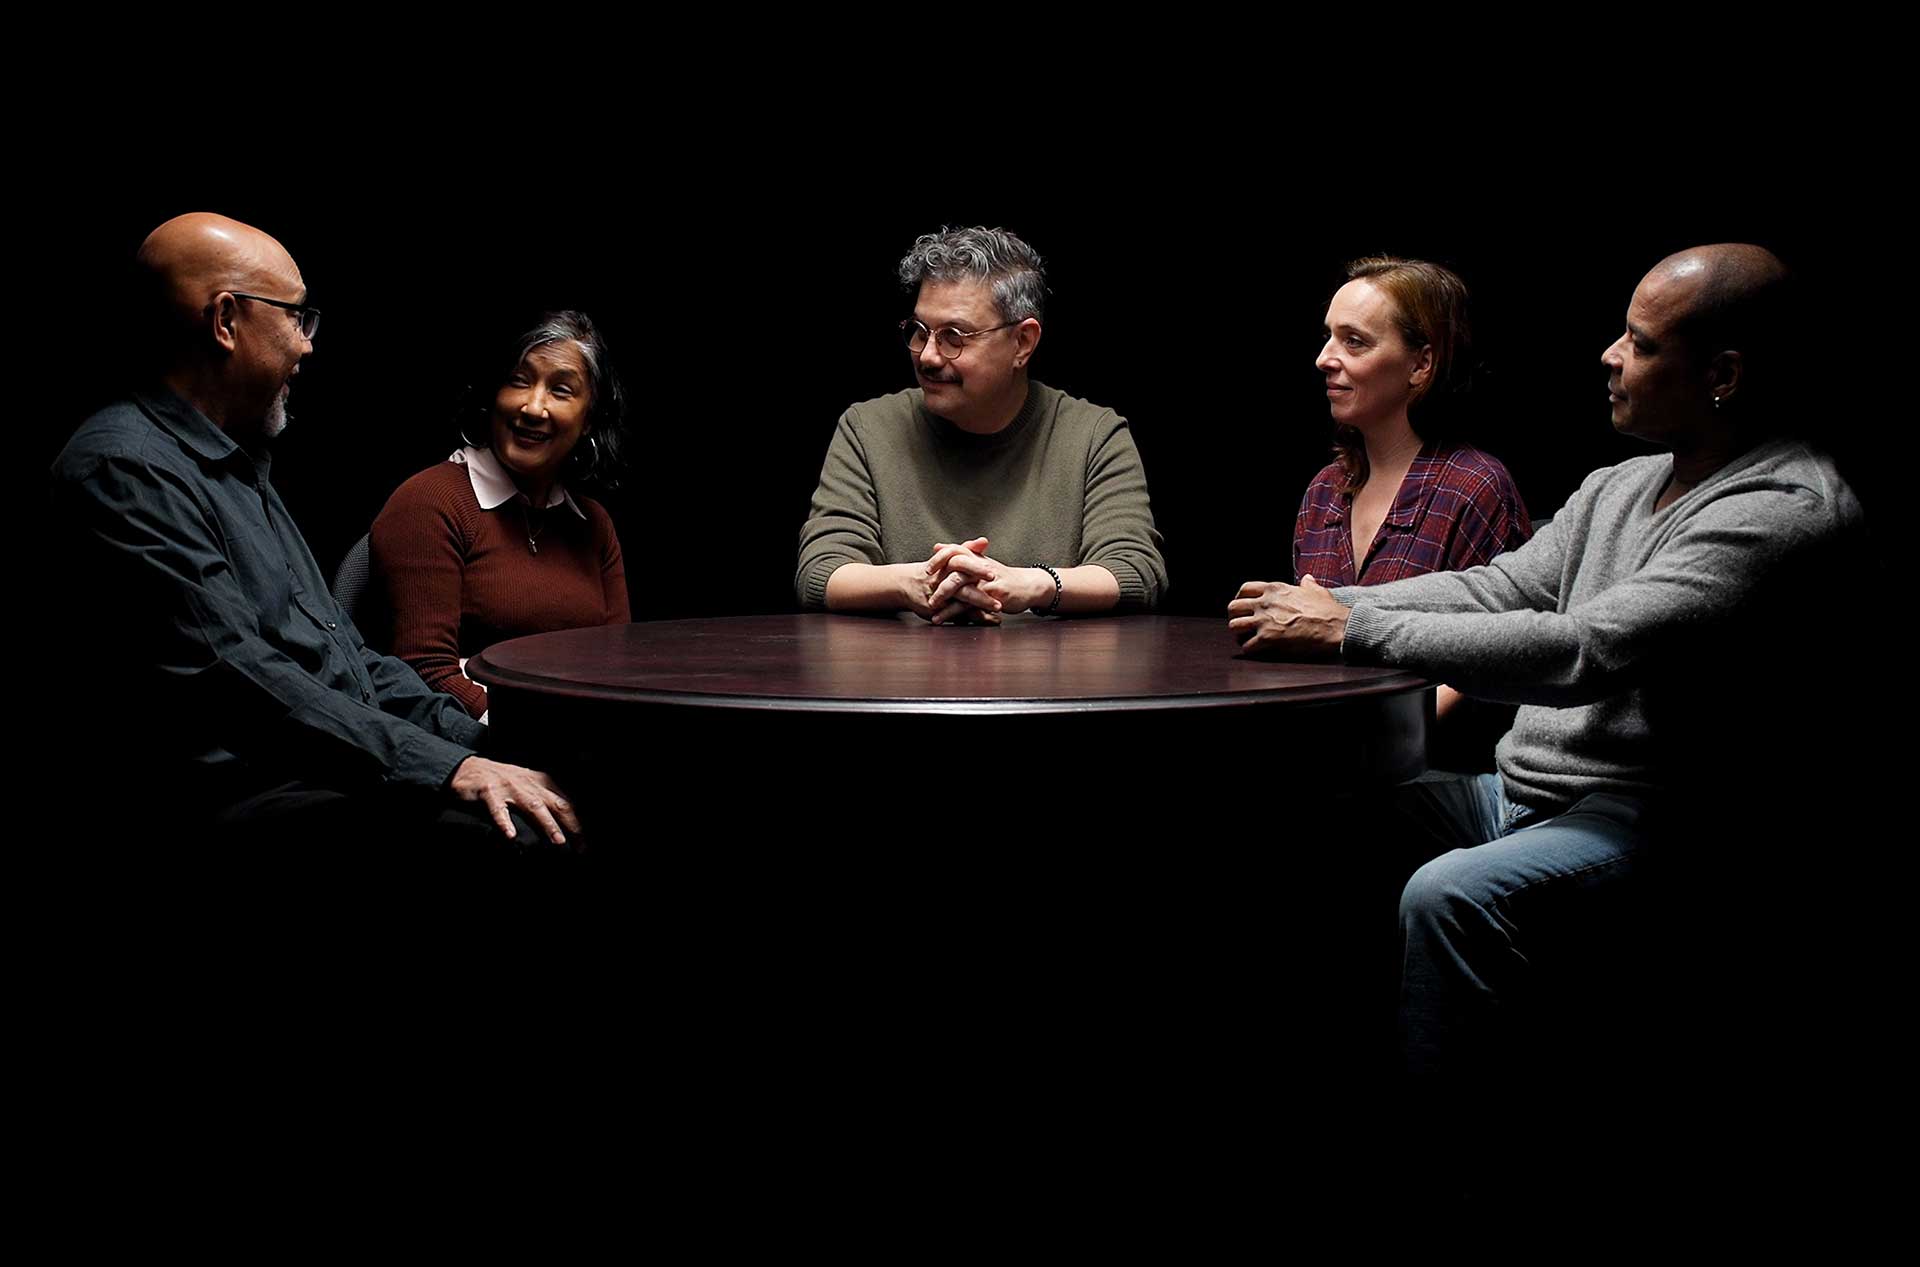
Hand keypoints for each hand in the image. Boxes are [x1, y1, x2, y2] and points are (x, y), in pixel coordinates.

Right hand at [449, 757, 582, 848]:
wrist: (468, 768)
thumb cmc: (502, 781)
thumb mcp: (528, 784)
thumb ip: (545, 799)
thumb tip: (567, 820)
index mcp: (541, 782)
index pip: (566, 803)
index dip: (578, 822)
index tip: (585, 843)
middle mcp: (528, 784)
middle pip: (555, 804)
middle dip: (571, 825)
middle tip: (581, 845)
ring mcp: (509, 788)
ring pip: (532, 806)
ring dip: (547, 823)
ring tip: (558, 840)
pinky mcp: (488, 792)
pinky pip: (497, 808)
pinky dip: (504, 822)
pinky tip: (511, 835)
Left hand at [923, 537, 1052, 623]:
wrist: (1029, 586)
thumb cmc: (1003, 577)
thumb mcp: (982, 563)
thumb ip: (960, 556)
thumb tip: (938, 546)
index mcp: (976, 558)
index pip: (954, 551)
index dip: (939, 559)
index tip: (926, 569)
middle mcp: (980, 567)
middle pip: (955, 569)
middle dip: (938, 581)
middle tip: (926, 590)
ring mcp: (986, 581)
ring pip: (960, 587)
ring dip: (944, 598)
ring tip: (930, 607)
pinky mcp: (992, 595)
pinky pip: (969, 604)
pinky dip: (954, 612)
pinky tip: (942, 618)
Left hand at [1227, 574, 1348, 656]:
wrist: (1336, 626)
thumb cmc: (1328, 610)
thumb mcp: (1316, 591)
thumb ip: (1307, 584)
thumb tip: (1307, 579)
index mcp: (1274, 589)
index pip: (1245, 588)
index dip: (1240, 598)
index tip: (1244, 607)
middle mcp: (1265, 602)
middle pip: (1233, 607)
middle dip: (1235, 617)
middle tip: (1243, 625)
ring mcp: (1264, 620)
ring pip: (1234, 626)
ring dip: (1239, 634)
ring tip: (1247, 639)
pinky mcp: (1268, 638)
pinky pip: (1246, 646)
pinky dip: (1249, 650)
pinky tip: (1257, 650)